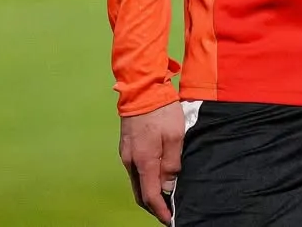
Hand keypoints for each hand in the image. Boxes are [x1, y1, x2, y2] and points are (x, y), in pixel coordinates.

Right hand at [119, 102, 184, 223]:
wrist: (142, 88)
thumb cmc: (161, 110)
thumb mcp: (175, 136)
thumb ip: (172, 163)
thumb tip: (168, 185)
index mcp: (144, 160)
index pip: (150, 195)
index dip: (160, 210)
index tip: (169, 219)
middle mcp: (131, 161)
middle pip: (140, 192)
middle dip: (153, 205)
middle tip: (166, 211)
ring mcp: (126, 153)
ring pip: (136, 181)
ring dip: (148, 191)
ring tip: (163, 195)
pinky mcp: (126, 146)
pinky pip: (135, 170)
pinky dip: (144, 179)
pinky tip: (155, 176)